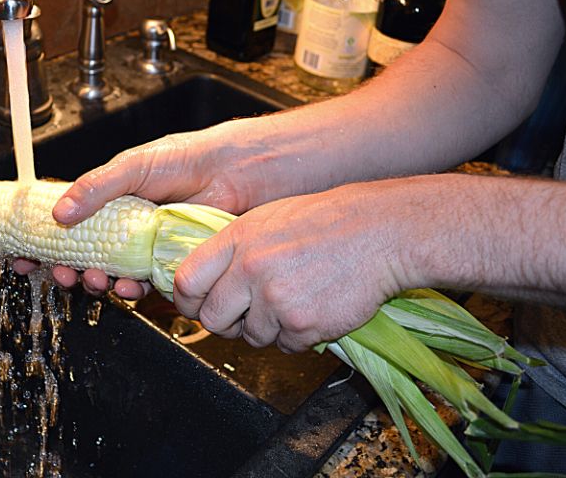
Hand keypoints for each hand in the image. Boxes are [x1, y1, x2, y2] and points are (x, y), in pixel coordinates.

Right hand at [41, 115, 309, 297]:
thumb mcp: (136, 165)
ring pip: (110, 272)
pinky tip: (127, 287)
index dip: (43, 241)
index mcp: (111, 199)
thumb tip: (60, 211)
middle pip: (84, 254)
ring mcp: (146, 245)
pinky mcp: (168, 263)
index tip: (22, 258)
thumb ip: (97, 186)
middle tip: (59, 275)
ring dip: (96, 282)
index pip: (67, 222)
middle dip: (66, 269)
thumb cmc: (188, 158)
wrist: (237, 173)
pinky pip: (143, 284)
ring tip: (94, 280)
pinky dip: (130, 290)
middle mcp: (125, 224)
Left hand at [172, 178, 429, 351]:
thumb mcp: (267, 219)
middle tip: (244, 315)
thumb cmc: (326, 222)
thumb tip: (205, 281)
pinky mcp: (303, 325)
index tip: (195, 307)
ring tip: (293, 301)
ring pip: (251, 337)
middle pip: (212, 319)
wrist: (379, 232)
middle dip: (225, 323)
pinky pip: (285, 346)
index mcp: (237, 239)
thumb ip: (233, 249)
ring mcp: (276, 299)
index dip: (187, 302)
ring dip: (267, 328)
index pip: (186, 282)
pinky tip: (313, 309)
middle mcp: (251, 269)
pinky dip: (297, 336)